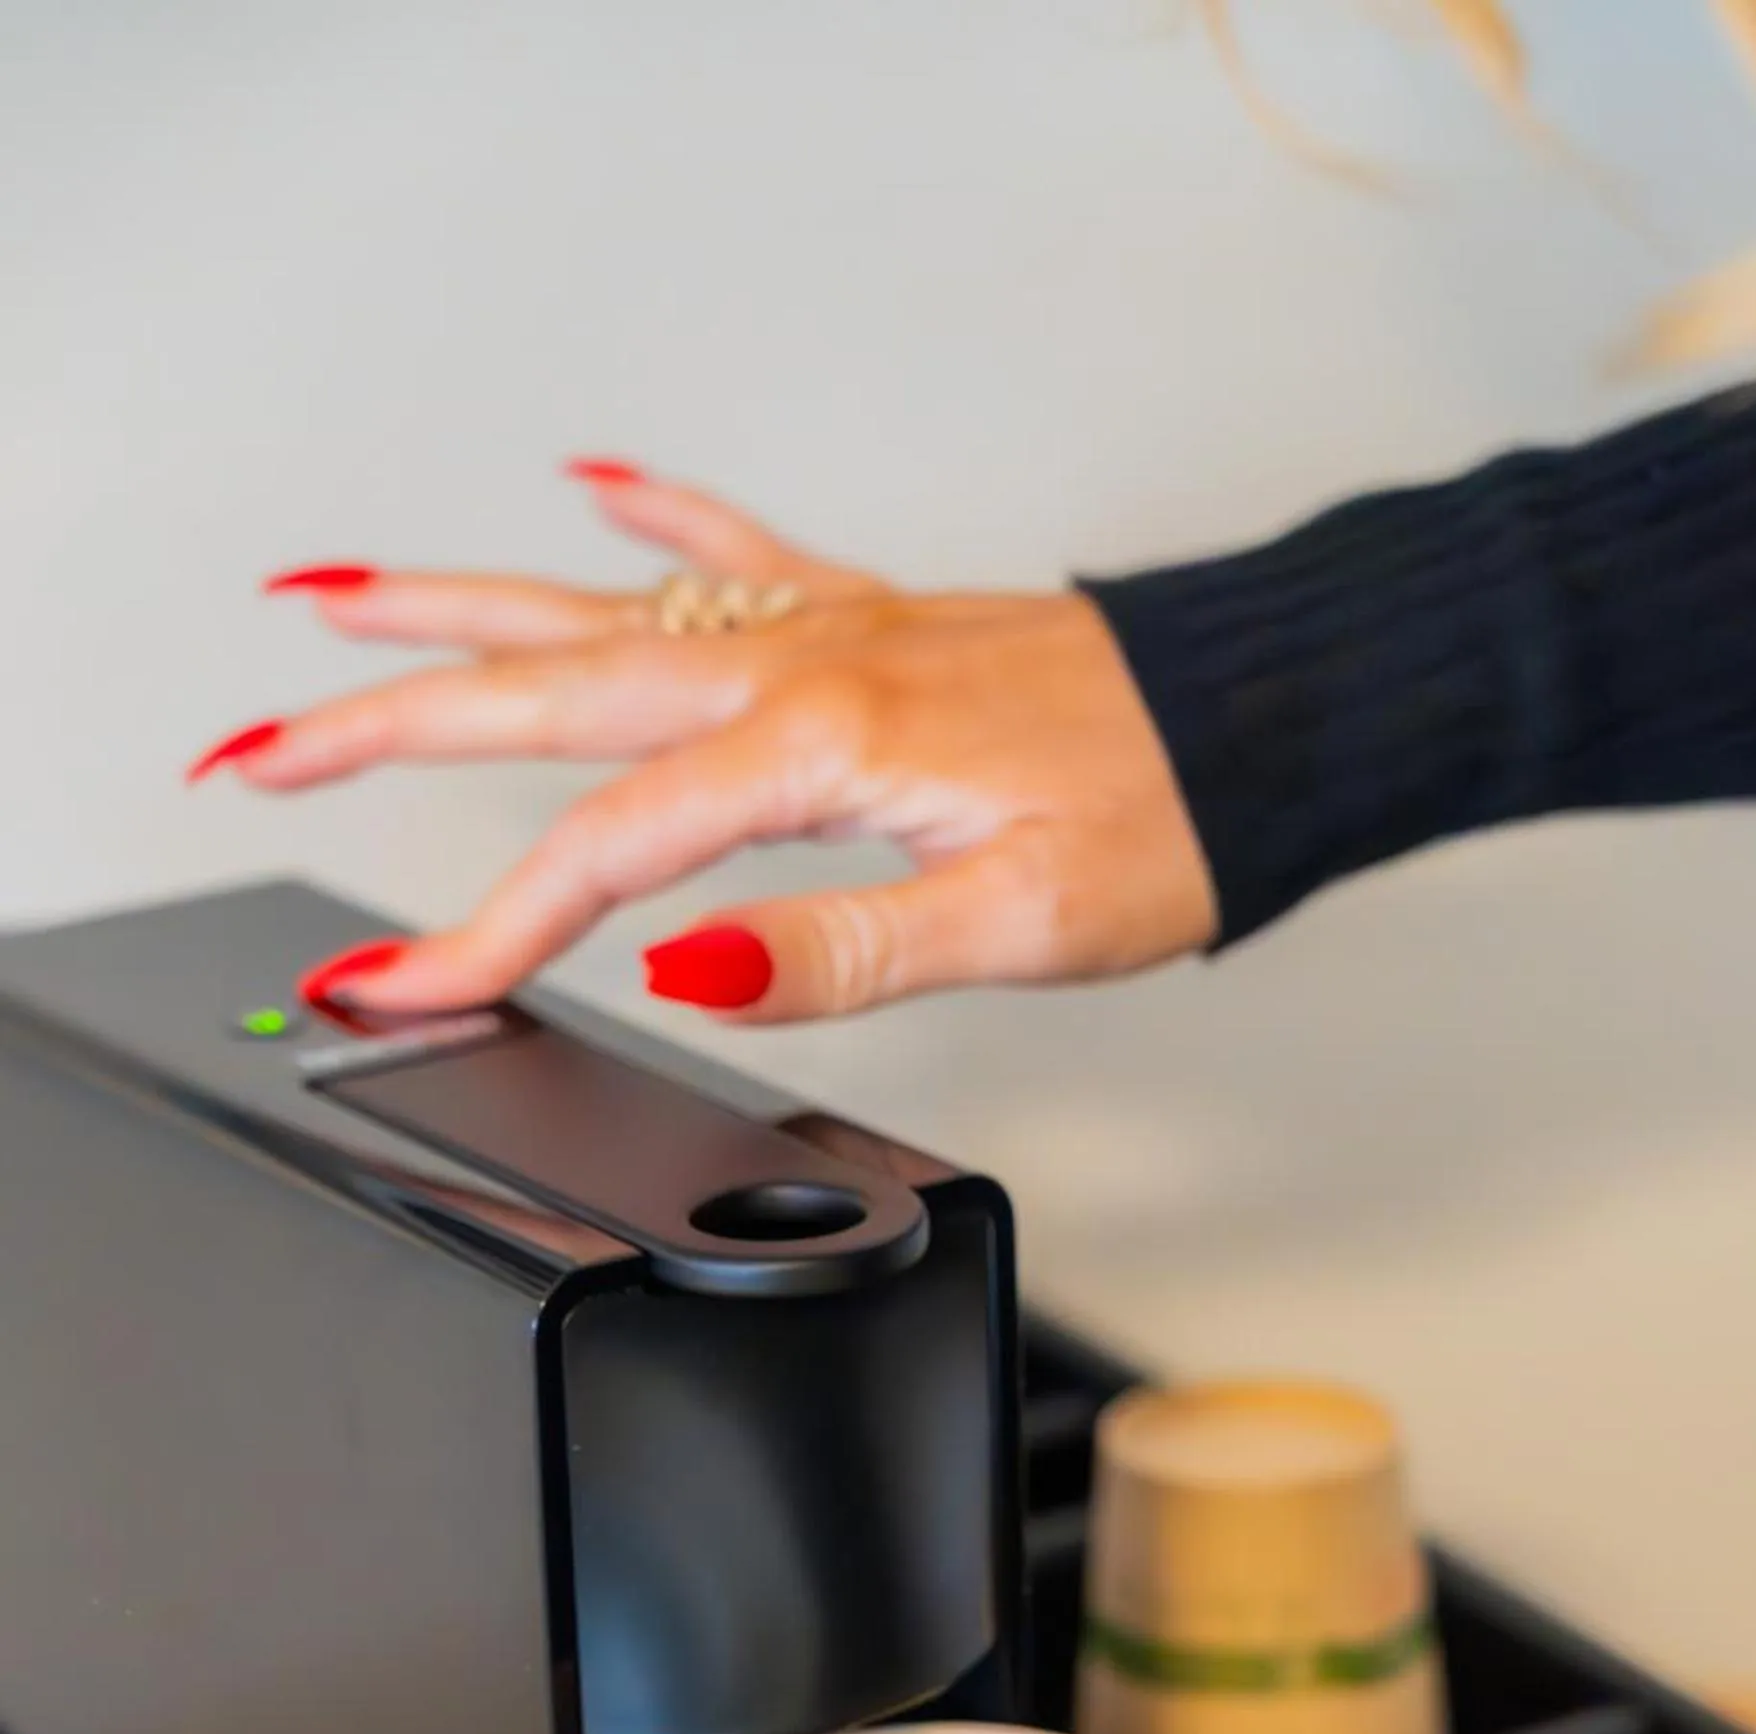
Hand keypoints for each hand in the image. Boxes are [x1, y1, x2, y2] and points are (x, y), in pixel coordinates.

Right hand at [190, 465, 1217, 1023]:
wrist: (1272, 716)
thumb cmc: (1169, 819)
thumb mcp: (1015, 922)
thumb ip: (838, 947)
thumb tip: (688, 965)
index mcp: (815, 748)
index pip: (601, 852)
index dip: (480, 932)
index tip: (392, 991)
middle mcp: (800, 665)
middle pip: (547, 690)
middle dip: (380, 723)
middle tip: (249, 746)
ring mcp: (829, 630)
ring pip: (607, 608)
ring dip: (466, 609)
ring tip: (338, 600)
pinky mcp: (874, 624)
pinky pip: (736, 551)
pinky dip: (657, 519)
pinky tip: (596, 486)